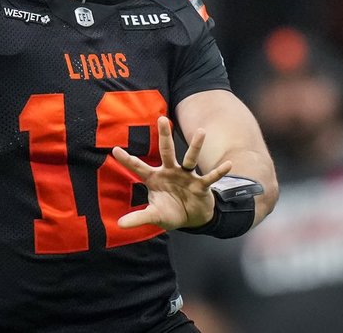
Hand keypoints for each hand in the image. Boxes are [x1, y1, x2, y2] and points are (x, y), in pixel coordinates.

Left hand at [112, 116, 232, 230]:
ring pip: (190, 158)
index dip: (127, 159)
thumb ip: (138, 218)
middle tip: (161, 119)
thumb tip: (119, 225)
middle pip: (166, 151)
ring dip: (196, 146)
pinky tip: (228, 165)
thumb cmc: (170, 212)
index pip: (138, 167)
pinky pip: (210, 178)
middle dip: (164, 136)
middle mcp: (170, 172)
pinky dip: (219, 172)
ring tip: (201, 132)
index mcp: (155, 178)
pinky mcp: (201, 185)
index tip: (114, 150)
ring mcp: (187, 176)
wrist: (192, 217)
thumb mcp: (154, 216)